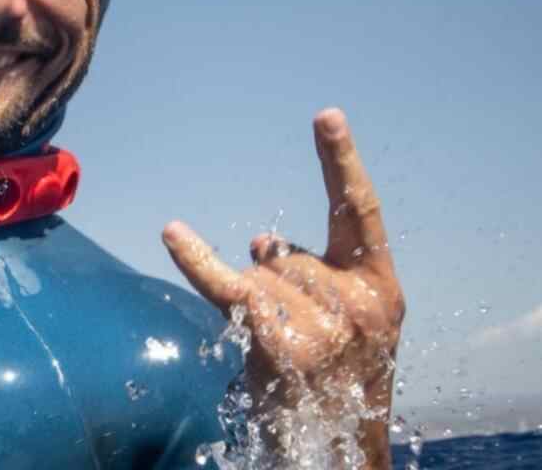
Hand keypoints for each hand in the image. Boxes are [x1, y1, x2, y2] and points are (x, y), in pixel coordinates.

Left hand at [162, 109, 404, 467]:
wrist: (337, 442)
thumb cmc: (337, 378)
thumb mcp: (341, 320)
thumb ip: (308, 272)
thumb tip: (261, 238)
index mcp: (380, 287)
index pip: (360, 210)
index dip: (341, 162)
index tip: (325, 116)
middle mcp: (358, 304)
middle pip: (284, 256)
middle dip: (273, 284)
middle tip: (294, 336)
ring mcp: (322, 328)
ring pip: (257, 276)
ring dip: (255, 306)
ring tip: (283, 354)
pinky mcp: (278, 346)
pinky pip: (227, 287)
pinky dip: (196, 259)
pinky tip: (172, 232)